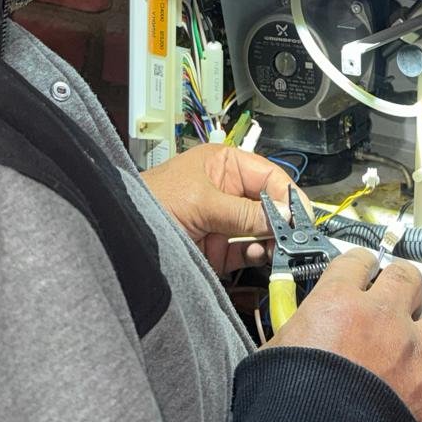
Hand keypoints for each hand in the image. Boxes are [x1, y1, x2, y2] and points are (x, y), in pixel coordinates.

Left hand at [140, 144, 298, 275]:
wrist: (120, 236)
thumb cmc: (150, 202)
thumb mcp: (201, 201)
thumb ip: (243, 212)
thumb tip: (282, 217)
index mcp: (224, 165)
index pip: (268, 175)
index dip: (287, 193)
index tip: (302, 213)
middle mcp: (228, 192)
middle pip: (269, 204)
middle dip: (284, 219)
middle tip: (298, 234)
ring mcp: (224, 222)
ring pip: (262, 230)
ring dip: (274, 239)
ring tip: (283, 247)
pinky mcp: (219, 250)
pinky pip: (248, 252)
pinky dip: (258, 255)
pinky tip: (261, 255)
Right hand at [269, 249, 421, 421]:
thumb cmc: (284, 405)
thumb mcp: (276, 351)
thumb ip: (297, 331)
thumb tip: (298, 332)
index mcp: (340, 303)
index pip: (358, 261)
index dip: (361, 265)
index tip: (362, 273)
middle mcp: (385, 320)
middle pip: (409, 278)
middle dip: (404, 287)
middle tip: (398, 302)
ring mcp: (416, 358)